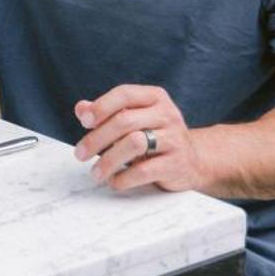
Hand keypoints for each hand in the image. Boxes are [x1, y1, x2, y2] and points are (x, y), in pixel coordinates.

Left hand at [73, 85, 206, 192]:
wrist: (194, 160)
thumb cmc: (156, 136)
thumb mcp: (135, 118)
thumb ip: (107, 112)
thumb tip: (81, 109)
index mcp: (155, 97)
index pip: (124, 94)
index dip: (101, 107)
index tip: (84, 122)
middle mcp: (167, 114)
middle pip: (125, 121)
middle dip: (97, 138)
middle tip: (80, 153)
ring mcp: (174, 139)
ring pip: (134, 144)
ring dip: (108, 160)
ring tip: (95, 172)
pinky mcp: (176, 164)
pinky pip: (144, 170)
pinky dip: (123, 178)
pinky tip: (114, 181)